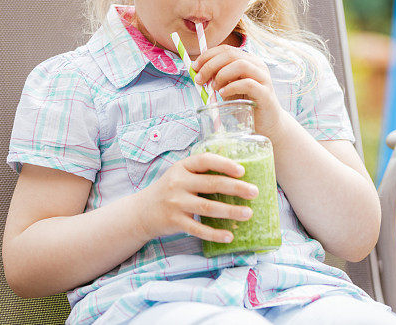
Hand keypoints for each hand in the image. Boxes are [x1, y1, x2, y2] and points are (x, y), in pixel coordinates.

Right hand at [136, 152, 258, 241]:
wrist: (141, 211)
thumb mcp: (180, 174)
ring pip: (208, 207)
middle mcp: (178, 183)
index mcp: (182, 167)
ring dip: (230, 211)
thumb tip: (238, 173)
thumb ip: (202, 172)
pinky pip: (198, 229)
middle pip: (212, 184)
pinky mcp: (175, 222)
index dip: (224, 164)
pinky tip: (229, 236)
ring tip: (248, 213)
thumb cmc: (170, 190)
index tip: (242, 170)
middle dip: (236, 188)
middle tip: (254, 192)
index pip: (205, 161)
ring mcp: (176, 203)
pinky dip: (215, 233)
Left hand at [192, 45, 284, 138]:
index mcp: (248, 61)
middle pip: (231, 55)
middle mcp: (257, 66)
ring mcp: (263, 78)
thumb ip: (218, 78)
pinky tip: (223, 94)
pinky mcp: (265, 93)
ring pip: (241, 65)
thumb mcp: (229, 88)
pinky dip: (231, 87)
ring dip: (222, 74)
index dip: (208, 56)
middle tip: (200, 79)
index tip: (194, 67)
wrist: (267, 124)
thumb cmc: (247, 104)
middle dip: (210, 65)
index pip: (226, 49)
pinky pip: (248, 84)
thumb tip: (198, 71)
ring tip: (214, 87)